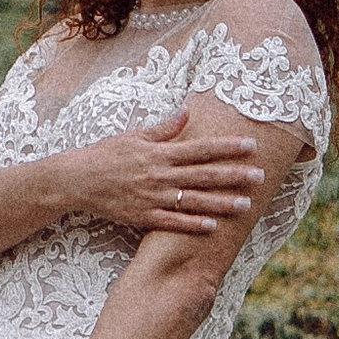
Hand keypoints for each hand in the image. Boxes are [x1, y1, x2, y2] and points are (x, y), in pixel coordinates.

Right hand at [68, 108, 266, 238]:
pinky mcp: (143, 217)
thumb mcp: (134, 136)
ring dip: (222, 203)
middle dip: (235, 176)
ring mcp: (153, 197)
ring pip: (194, 201)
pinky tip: (212, 227)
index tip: (251, 146)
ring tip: (246, 205)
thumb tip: (187, 112)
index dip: (227, 147)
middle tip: (260, 176)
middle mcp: (160, 175)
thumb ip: (163, 128)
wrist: (78, 180)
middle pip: (204, 176)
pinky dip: (193, 225)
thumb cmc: (106, 155)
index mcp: (160, 153)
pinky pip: (173, 223)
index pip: (201, 149)